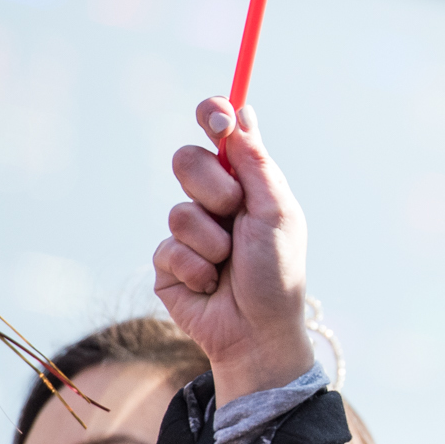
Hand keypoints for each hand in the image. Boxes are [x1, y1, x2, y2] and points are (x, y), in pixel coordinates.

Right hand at [153, 98, 315, 403]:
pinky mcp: (168, 261)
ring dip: (211, 240)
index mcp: (245, 184)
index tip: (217, 119)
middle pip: (187, 160)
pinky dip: (197, 268)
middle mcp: (214, 201)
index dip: (213, 116)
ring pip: (178, 209)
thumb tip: (242, 112)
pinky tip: (212, 284)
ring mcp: (188, 231)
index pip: (220, 134)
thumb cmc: (276, 273)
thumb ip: (256, 164)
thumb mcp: (276, 213)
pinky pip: (169, 248)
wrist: (257, 332)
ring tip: (229, 262)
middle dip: (213, 187)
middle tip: (235, 212)